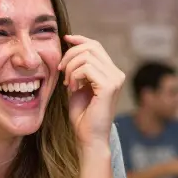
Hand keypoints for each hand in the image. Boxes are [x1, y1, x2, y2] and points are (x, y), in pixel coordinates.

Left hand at [58, 34, 125, 148]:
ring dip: (70, 68)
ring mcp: (115, 79)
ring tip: (68, 84)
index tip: (65, 39)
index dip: (80, 39)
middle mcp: (117, 73)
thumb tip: (69, 48)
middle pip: (91, 47)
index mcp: (111, 72)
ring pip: (87, 56)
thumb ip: (77, 69)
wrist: (89, 137)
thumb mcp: (77, 86)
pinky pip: (86, 68)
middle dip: (70, 55)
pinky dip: (74, 76)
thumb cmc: (83, 116)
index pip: (96, 46)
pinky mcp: (109, 86)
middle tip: (60, 71)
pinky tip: (72, 89)